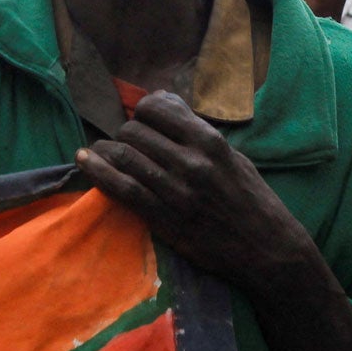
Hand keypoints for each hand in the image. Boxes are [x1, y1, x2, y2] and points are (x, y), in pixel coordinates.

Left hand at [78, 92, 310, 285]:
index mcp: (210, 141)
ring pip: (125, 157)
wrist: (266, 247)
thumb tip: (162, 103)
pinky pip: (123, 190)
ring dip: (105, 150)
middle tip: (126, 142)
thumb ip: (197, 132)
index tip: (143, 119)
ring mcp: (176, 192)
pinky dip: (99, 173)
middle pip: (135, 132)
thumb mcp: (232, 156)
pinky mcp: (164, 219)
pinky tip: (86, 162)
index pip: (157, 109)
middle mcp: (191, 162)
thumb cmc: (251, 198)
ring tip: (97, 151)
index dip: (143, 111)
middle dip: (124, 133)